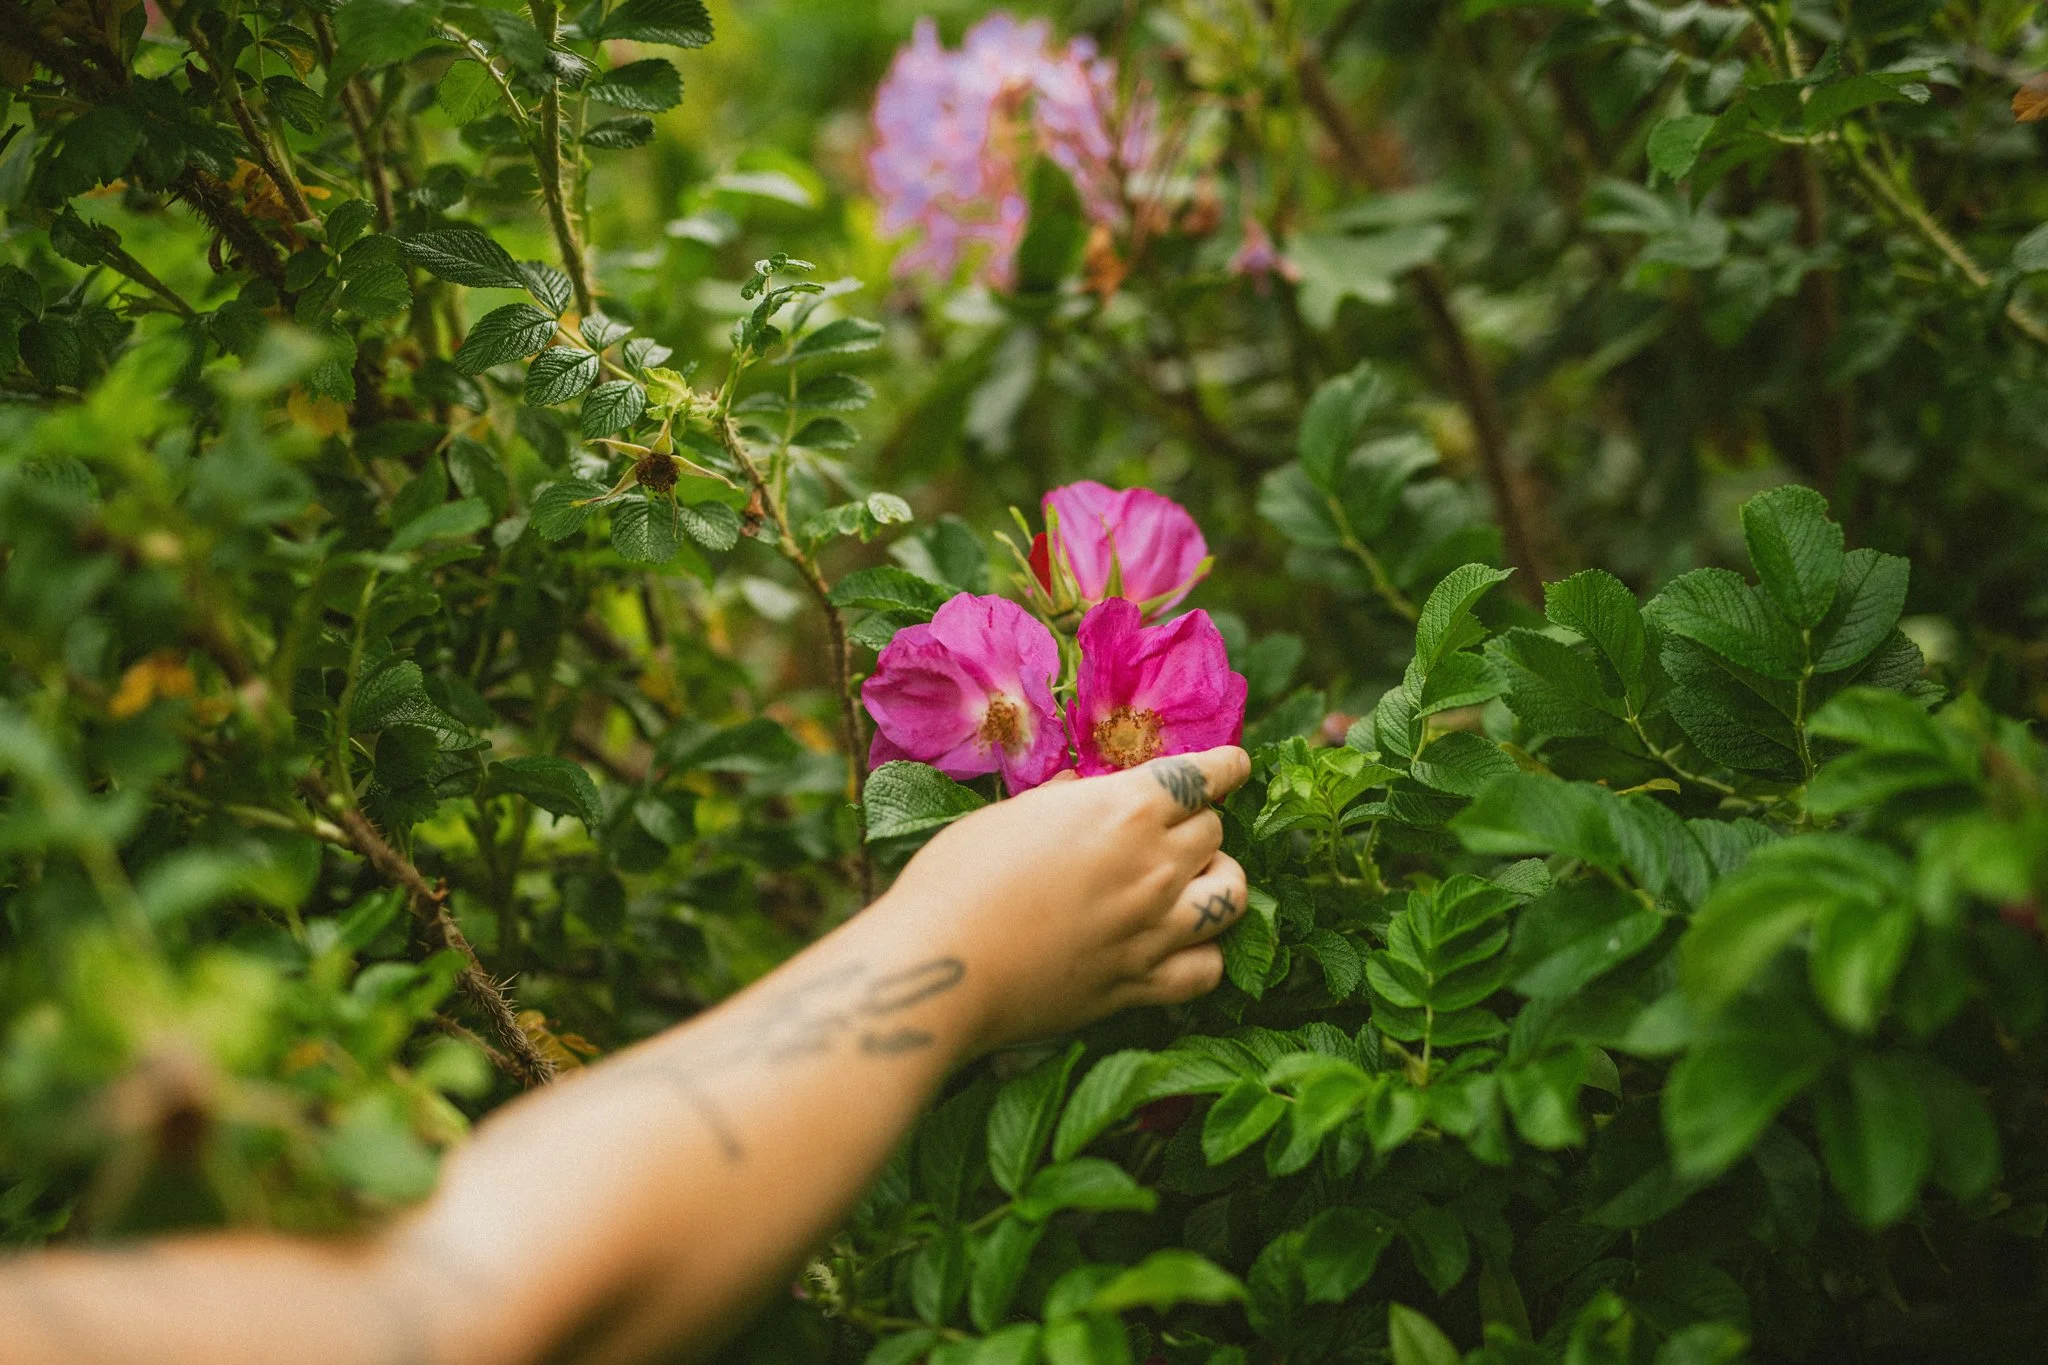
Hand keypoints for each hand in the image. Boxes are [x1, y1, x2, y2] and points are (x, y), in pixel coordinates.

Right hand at [872, 746, 1251, 1054]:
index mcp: (1123, 809)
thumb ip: (1061, 800)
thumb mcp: (1008, 815)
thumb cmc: (955, 880)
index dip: (1226, 768)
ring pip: (1233, 894)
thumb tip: (1084, 788)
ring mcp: (1154, 930)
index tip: (1235, 766)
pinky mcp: (1141, 986)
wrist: (938, 969)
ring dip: (1220, 880)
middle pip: (1215, 832)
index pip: (1204, 777)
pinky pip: (1208, 967)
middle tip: (1174, 830)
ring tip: (1197, 881)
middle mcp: (1153, 865)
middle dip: (1199, 823)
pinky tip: (1185, 945)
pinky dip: (1205, 952)